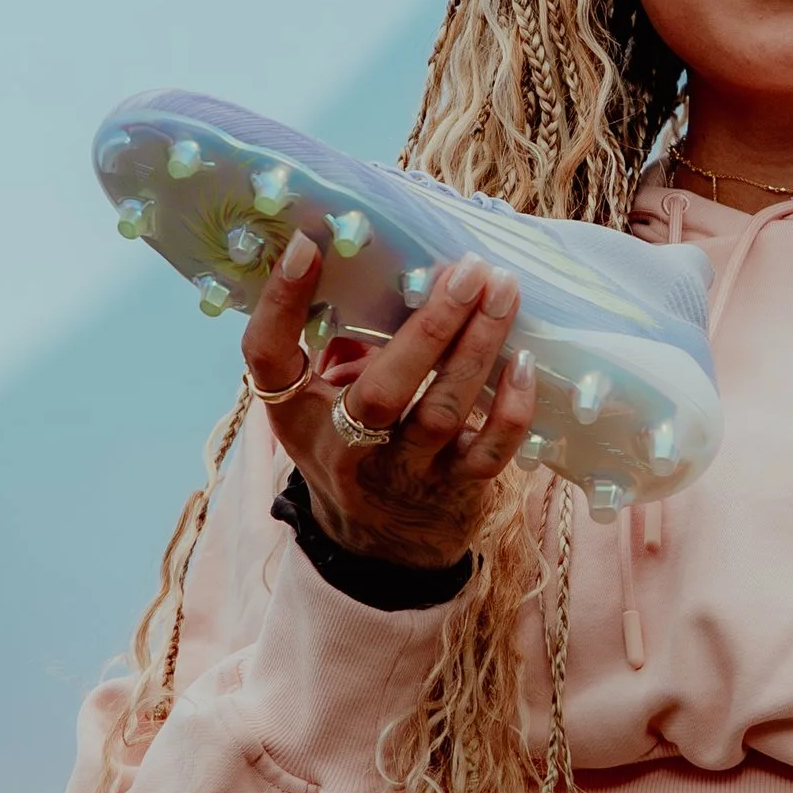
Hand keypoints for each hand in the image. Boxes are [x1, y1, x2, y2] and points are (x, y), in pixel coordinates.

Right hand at [243, 229, 537, 569]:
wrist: (377, 544)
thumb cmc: (349, 447)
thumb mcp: (315, 407)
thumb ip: (337, 346)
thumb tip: (373, 269)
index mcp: (298, 415)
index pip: (269, 358)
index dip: (280, 304)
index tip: (306, 247)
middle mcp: (346, 448)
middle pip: (381, 391)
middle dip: (429, 327)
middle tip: (465, 271)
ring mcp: (405, 473)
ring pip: (443, 412)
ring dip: (478, 349)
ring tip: (502, 292)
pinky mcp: (455, 490)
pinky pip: (489, 453)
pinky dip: (511, 409)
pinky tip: (524, 361)